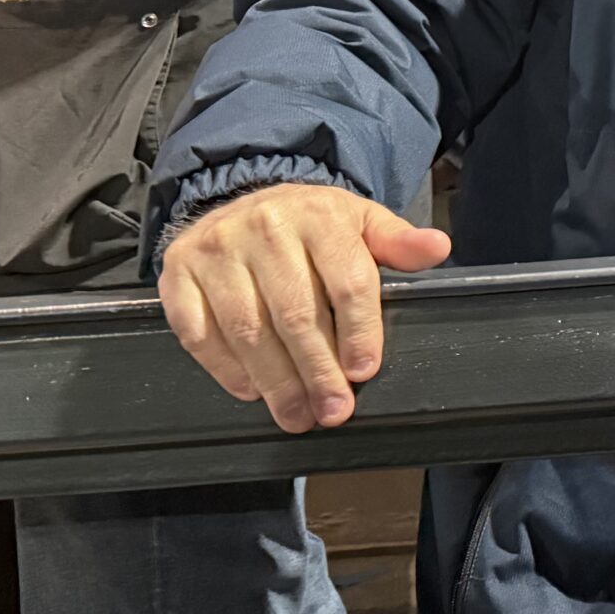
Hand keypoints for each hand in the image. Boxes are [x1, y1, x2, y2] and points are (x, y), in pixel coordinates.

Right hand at [158, 182, 452, 432]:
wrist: (242, 199)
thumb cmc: (310, 224)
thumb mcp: (360, 221)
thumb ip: (397, 243)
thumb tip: (437, 248)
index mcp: (319, 214)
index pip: (346, 280)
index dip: (359, 330)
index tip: (363, 371)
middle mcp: (264, 227)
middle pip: (295, 313)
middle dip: (317, 370)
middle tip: (333, 410)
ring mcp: (216, 250)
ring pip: (247, 329)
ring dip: (275, 381)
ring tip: (296, 414)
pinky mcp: (177, 273)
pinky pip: (199, 332)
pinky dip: (225, 368)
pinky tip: (251, 390)